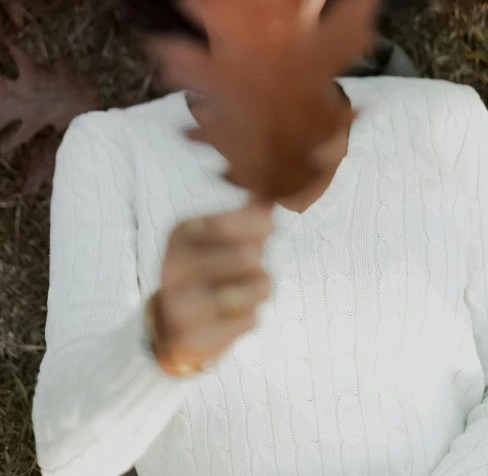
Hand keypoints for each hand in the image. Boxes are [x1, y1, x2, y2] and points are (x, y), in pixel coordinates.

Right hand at [149, 201, 273, 374]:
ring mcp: (178, 306)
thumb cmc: (206, 270)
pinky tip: (230, 316)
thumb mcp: (219, 236)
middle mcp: (173, 267)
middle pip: (248, 256)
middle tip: (250, 266)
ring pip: (256, 288)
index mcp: (180, 234)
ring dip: (258, 289)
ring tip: (242, 290)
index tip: (269, 229)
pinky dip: (249, 316)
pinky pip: (250, 320)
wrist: (169, 324)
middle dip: (258, 261)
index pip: (230, 224)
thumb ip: (248, 213)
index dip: (260, 225)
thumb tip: (274, 192)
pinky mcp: (190, 339)